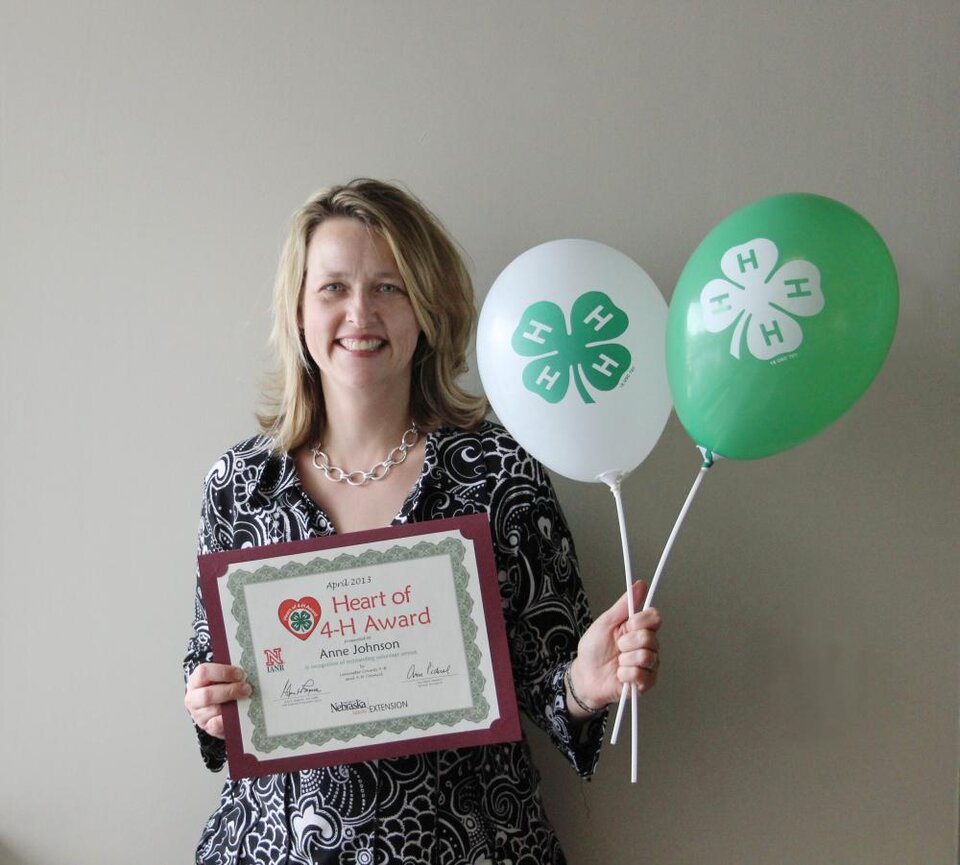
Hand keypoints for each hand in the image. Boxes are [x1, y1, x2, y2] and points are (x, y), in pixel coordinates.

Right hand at [184, 663, 250, 738]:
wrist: (213, 708)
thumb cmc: (218, 688)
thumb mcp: (220, 678)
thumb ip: (230, 674)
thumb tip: (247, 673)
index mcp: (196, 680)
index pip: (204, 672)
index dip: (223, 672)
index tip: (240, 674)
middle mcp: (193, 697)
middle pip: (208, 694)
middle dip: (230, 691)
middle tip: (246, 688)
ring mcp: (198, 714)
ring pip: (214, 709)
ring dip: (233, 705)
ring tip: (246, 700)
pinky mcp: (206, 726)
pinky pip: (217, 724)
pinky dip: (229, 719)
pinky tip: (238, 714)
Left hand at [568, 581, 661, 714]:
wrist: (585, 675)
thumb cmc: (594, 648)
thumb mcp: (605, 623)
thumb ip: (623, 605)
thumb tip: (640, 585)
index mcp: (639, 628)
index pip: (655, 617)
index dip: (641, 621)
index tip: (628, 624)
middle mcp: (648, 645)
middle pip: (650, 638)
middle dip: (627, 642)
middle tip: (618, 647)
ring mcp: (648, 664)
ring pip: (646, 657)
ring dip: (625, 659)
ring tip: (618, 662)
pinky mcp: (645, 682)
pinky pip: (641, 675)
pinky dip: (625, 674)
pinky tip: (620, 674)